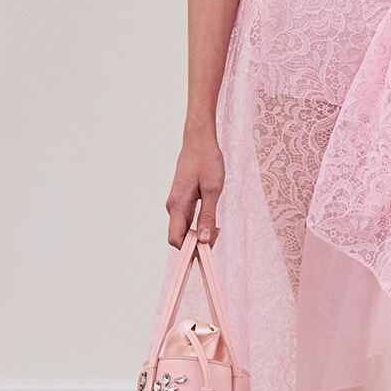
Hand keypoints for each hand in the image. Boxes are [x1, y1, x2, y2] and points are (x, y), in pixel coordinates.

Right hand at [166, 132, 224, 247]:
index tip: (209, 249)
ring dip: (199, 234)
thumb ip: (207, 216)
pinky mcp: (181, 199)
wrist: (199, 140)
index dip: (190, 249)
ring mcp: (176, 203)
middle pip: (179, 236)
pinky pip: (187, 220)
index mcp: (177, 205)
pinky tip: (211, 220)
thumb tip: (203, 240)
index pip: (176, 239)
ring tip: (217, 227)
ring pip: (184, 228)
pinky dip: (198, 225)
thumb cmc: (207, 161)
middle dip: (196, 243)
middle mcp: (173, 206)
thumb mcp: (213, 189)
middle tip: (217, 234)